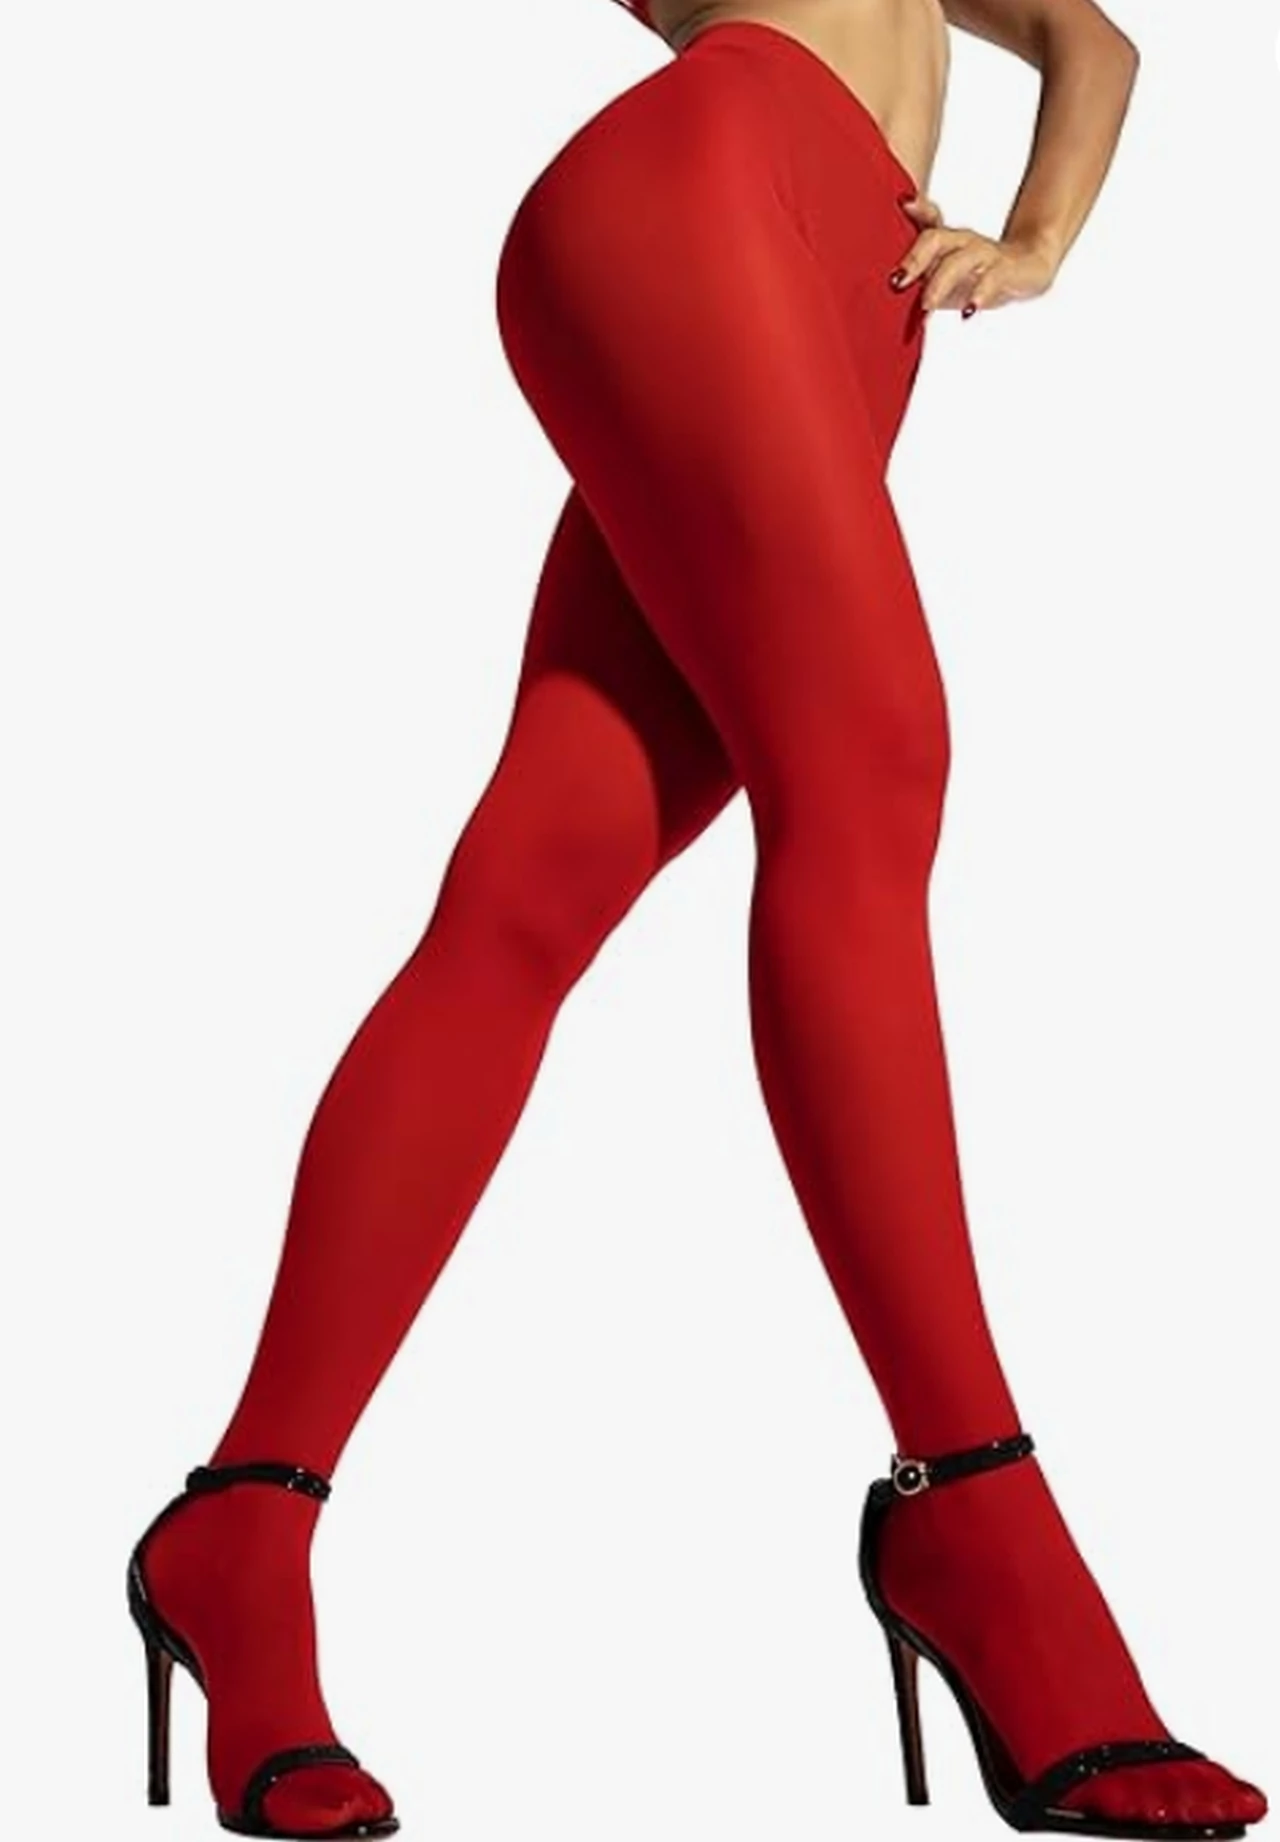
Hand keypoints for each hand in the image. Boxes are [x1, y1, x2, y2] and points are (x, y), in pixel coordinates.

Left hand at [892, 193, 1058, 315]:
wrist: (1028, 267)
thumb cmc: (975, 273)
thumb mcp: (942, 271)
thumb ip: (915, 274)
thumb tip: (888, 281)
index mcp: (944, 240)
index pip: (922, 224)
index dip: (911, 216)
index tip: (896, 213)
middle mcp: (962, 241)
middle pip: (935, 239)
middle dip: (914, 260)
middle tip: (897, 283)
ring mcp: (985, 253)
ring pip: (960, 259)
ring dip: (940, 282)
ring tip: (927, 306)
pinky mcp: (1006, 270)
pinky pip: (992, 278)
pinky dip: (980, 294)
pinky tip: (969, 311)